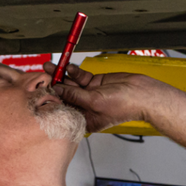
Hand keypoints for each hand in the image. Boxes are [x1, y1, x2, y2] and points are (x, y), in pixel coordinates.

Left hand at [45, 61, 179, 133]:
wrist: (143, 93)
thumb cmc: (125, 105)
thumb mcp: (94, 102)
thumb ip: (74, 95)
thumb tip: (58, 89)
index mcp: (85, 119)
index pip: (64, 109)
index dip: (53, 99)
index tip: (43, 89)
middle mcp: (86, 107)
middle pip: (65, 94)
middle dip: (55, 83)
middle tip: (44, 73)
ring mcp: (90, 94)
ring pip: (71, 83)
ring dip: (62, 74)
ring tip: (51, 65)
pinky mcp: (95, 83)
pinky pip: (80, 76)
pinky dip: (74, 71)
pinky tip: (70, 67)